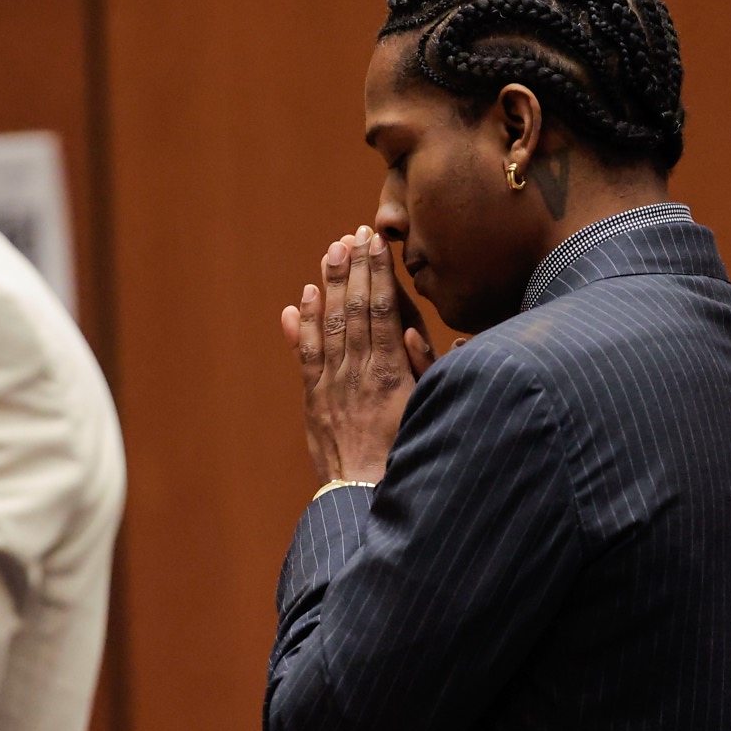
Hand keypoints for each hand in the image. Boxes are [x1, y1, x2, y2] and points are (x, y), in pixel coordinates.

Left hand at [280, 225, 433, 483]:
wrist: (366, 496)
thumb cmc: (408, 456)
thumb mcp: (427, 411)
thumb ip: (422, 369)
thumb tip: (408, 328)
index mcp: (392, 373)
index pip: (381, 309)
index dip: (376, 272)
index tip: (375, 242)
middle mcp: (360, 372)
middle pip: (355, 308)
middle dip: (355, 267)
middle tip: (354, 233)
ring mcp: (334, 384)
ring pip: (330, 324)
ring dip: (329, 284)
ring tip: (331, 251)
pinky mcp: (315, 400)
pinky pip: (307, 354)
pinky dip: (304, 323)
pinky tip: (303, 297)